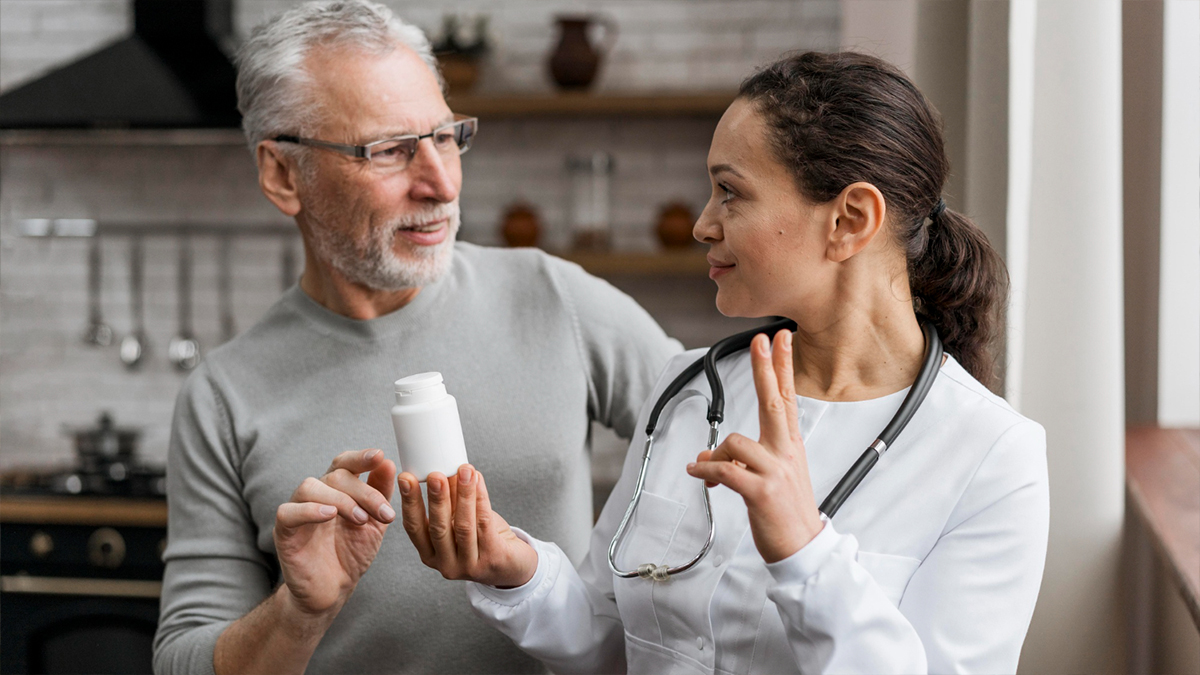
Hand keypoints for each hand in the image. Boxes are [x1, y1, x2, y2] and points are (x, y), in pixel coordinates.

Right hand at [273, 448, 396, 617]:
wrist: (334, 589)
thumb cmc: (352, 553)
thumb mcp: (374, 522)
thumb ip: (380, 493)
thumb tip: (389, 463)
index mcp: (336, 489)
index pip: (345, 464)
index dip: (360, 457)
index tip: (379, 455)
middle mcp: (316, 495)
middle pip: (335, 475)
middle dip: (364, 492)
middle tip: (383, 514)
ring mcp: (297, 511)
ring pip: (310, 487)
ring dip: (340, 500)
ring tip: (360, 520)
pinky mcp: (283, 532)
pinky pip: (288, 512)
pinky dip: (309, 510)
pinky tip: (329, 516)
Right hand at [398, 464, 537, 588]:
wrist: (512, 565)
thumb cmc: (481, 539)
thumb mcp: (458, 521)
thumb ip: (449, 501)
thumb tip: (442, 466)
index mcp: (430, 554)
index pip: (414, 528)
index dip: (409, 502)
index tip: (406, 478)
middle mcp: (446, 564)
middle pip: (438, 528)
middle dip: (436, 499)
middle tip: (435, 475)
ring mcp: (469, 566)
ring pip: (463, 526)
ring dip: (463, 495)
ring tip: (464, 470)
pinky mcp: (492, 560)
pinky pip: (485, 525)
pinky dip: (481, 500)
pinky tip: (479, 482)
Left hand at [686, 330, 823, 562]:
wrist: (803, 548)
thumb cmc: (785, 512)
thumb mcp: (766, 479)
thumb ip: (737, 461)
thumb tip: (704, 455)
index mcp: (789, 445)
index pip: (787, 397)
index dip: (783, 366)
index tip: (781, 339)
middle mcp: (785, 453)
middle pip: (774, 402)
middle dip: (766, 369)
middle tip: (762, 340)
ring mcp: (775, 471)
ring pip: (735, 442)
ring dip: (714, 455)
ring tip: (707, 470)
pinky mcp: (761, 491)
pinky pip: (725, 470)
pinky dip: (705, 470)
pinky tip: (697, 473)